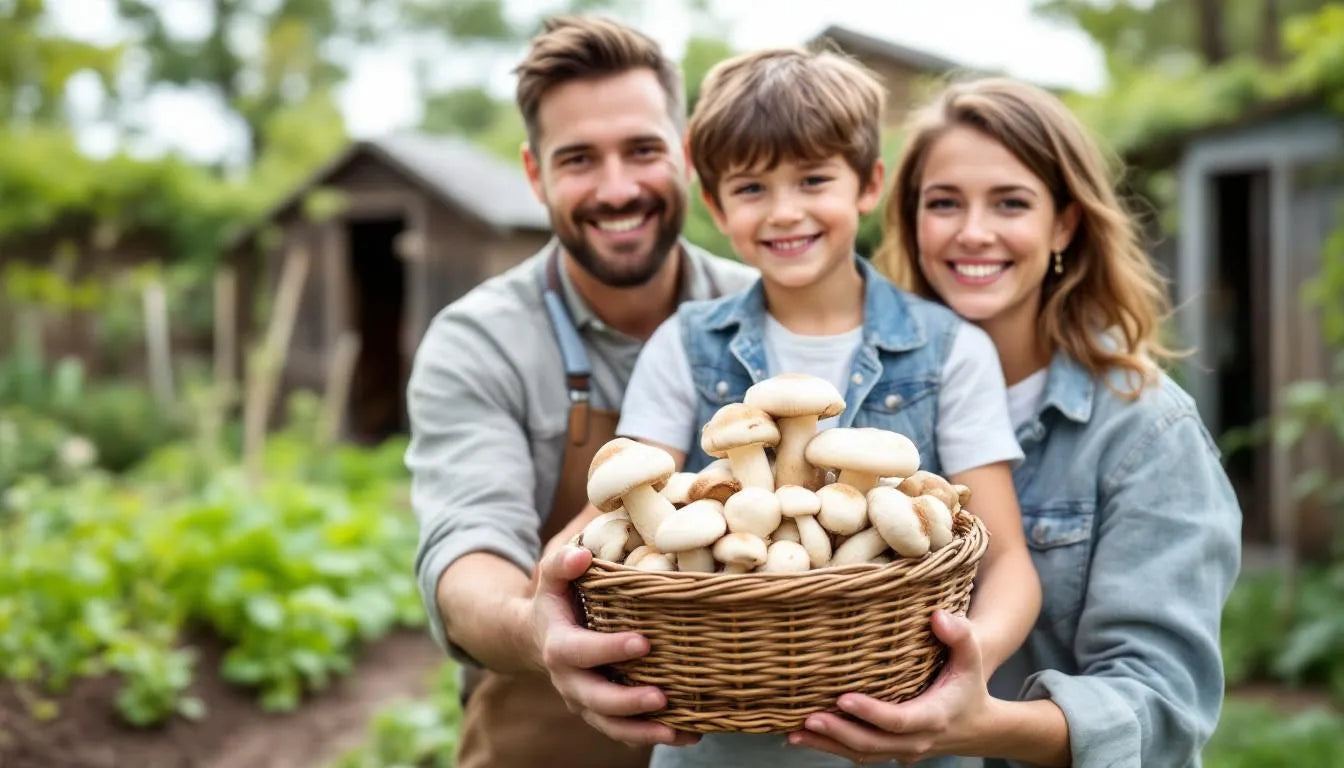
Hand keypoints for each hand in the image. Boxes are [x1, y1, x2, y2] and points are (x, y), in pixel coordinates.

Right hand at [531, 544, 700, 746]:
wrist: (538, 638)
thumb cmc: (556, 601)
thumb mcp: (552, 579)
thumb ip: (563, 563)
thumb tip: (582, 555)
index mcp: (558, 647)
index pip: (580, 651)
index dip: (609, 650)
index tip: (643, 643)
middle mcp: (569, 681)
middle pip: (595, 699)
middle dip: (628, 702)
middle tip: (661, 697)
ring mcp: (584, 702)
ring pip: (610, 725)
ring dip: (643, 732)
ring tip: (678, 731)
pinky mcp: (600, 714)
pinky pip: (623, 732)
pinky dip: (652, 736)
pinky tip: (686, 735)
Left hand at [788, 610, 990, 764]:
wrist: (978, 729)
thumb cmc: (969, 685)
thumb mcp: (972, 658)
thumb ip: (960, 635)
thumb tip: (937, 616)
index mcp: (933, 716)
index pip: (898, 720)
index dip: (870, 712)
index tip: (843, 698)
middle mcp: (916, 740)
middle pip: (872, 744)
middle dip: (838, 733)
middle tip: (807, 719)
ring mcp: (902, 752)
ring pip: (862, 754)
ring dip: (828, 746)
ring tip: (794, 733)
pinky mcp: (891, 753)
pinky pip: (860, 755)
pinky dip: (833, 748)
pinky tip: (806, 737)